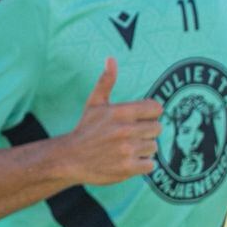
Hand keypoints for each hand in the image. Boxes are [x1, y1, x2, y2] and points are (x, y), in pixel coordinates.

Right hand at [59, 59, 162, 185]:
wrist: (70, 159)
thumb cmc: (85, 129)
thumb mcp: (94, 103)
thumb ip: (106, 81)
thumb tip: (111, 58)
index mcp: (121, 112)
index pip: (156, 109)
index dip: (150, 114)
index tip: (139, 119)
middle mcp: (126, 130)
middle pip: (157, 128)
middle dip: (146, 132)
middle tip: (131, 135)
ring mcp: (127, 150)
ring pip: (154, 147)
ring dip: (143, 149)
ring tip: (127, 148)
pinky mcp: (128, 168)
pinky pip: (150, 164)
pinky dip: (142, 164)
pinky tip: (129, 160)